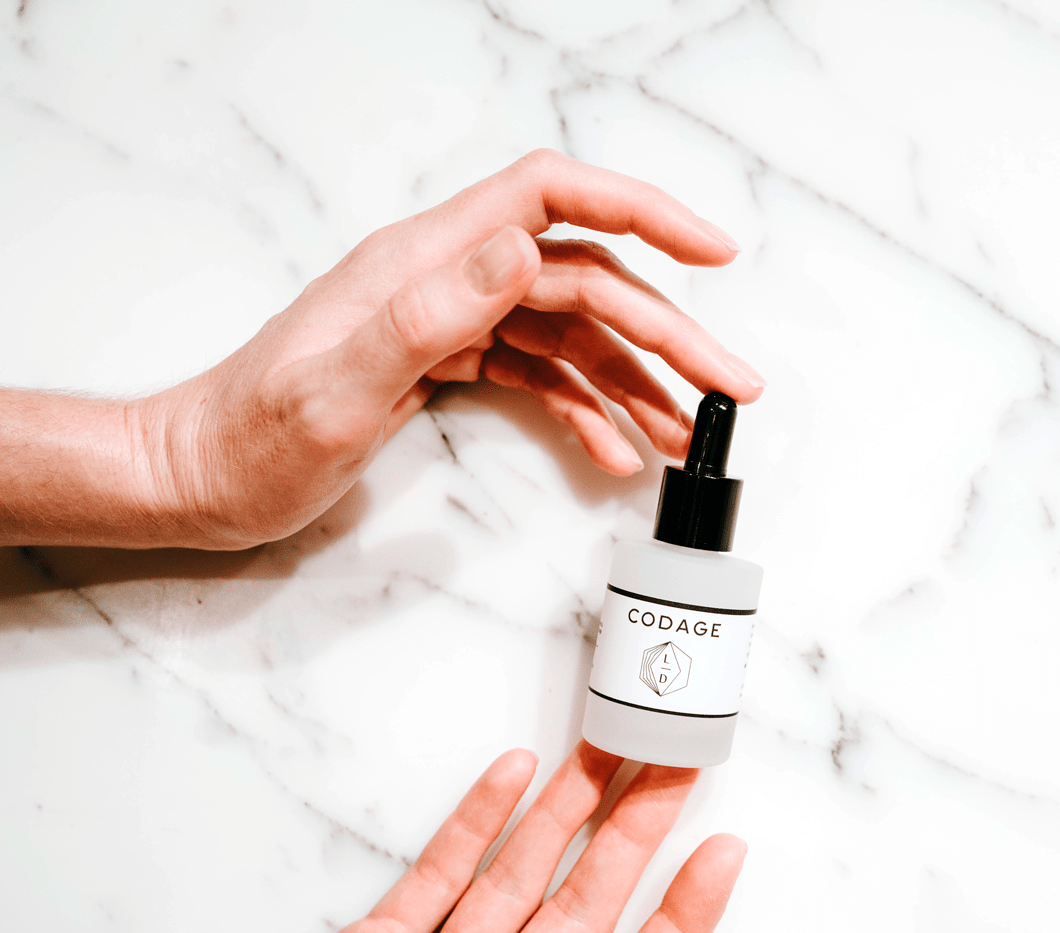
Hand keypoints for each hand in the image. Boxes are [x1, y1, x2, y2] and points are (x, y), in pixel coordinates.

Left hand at [1, 149, 763, 548]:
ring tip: (685, 434)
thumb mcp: (333, 388)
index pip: (549, 199)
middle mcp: (444, 281)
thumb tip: (517, 248)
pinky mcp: (444, 364)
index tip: (710, 255)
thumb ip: (425, 315)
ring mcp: (447, 323)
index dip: (638, 211)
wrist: (204, 477)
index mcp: (422, 264)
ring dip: (634, 380)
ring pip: (568, 334)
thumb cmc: (253, 440)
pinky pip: (535, 373)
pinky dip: (583, 407)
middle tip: (726, 388)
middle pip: (581, 280)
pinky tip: (614, 446)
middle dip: (663, 331)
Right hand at [107, 741, 745, 932]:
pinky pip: (434, 878)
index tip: (723, 853)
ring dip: (561, 814)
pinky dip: (472, 823)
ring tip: (605, 752)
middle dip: (633, 838)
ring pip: (513, 880)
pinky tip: (509, 774)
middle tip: (674, 767)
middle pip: (579, 912)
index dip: (682, 921)